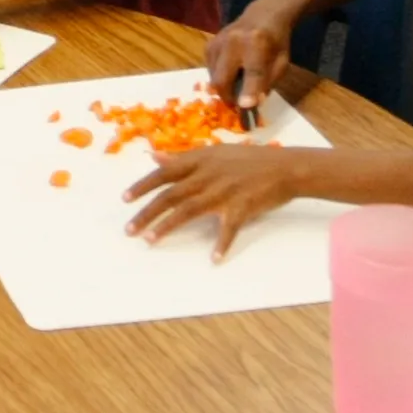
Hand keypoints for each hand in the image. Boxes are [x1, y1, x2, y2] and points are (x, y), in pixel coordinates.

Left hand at [123, 141, 310, 255]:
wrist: (287, 166)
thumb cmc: (251, 160)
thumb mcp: (214, 152)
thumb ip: (184, 157)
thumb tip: (154, 157)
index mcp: (200, 161)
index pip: (164, 173)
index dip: (143, 186)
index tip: (125, 199)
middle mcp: (208, 175)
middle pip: (170, 195)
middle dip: (147, 212)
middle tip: (129, 229)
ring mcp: (224, 191)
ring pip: (189, 210)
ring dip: (167, 226)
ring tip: (150, 240)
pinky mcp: (242, 207)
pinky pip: (228, 229)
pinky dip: (221, 244)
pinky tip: (213, 259)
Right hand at [206, 9, 291, 114]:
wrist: (262, 15)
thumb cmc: (275, 43)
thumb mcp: (282, 63)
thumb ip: (268, 82)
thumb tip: (251, 104)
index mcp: (257, 42)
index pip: (252, 72)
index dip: (249, 92)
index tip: (245, 108)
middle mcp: (233, 41)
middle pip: (223, 78)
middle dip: (228, 97)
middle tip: (237, 104)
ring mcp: (218, 42)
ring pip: (213, 77)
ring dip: (224, 88)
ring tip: (237, 85)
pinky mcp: (209, 45)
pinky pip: (210, 70)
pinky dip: (219, 77)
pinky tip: (231, 72)